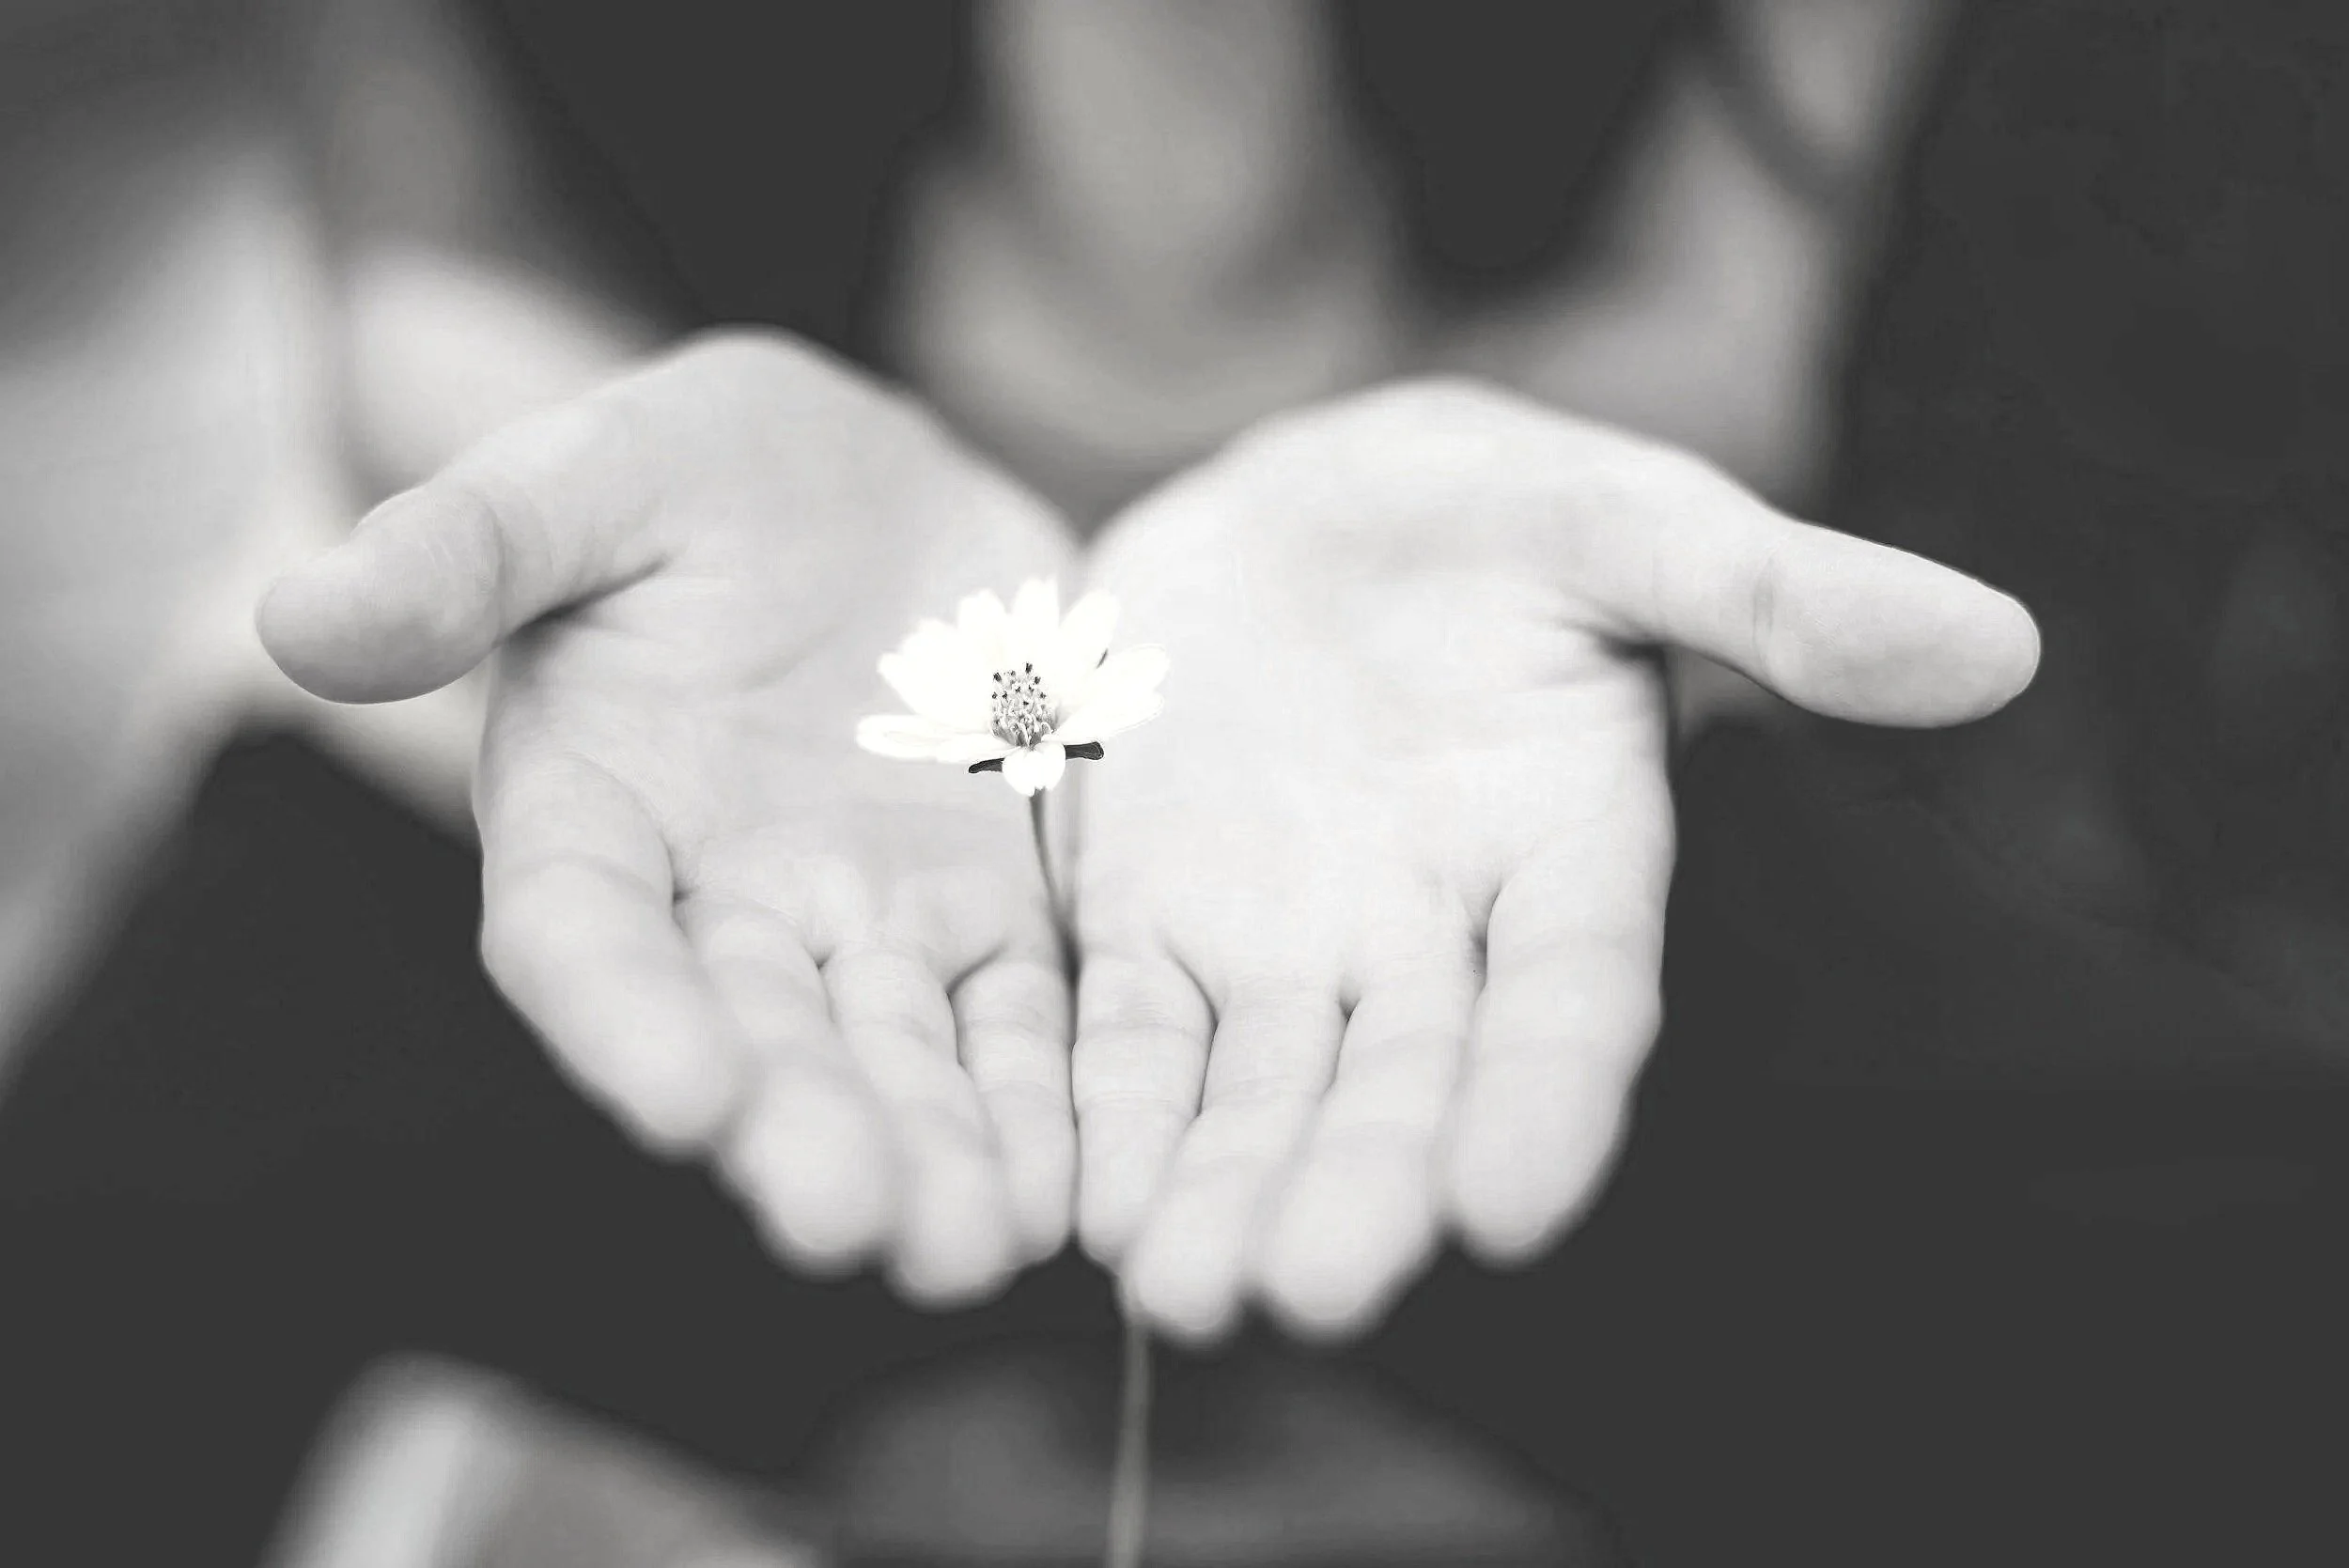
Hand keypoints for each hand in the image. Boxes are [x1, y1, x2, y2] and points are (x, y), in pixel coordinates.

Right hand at [260, 332, 1078, 1302]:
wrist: (870, 486)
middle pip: (753, 1036)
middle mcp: (720, 903)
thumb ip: (469, 546)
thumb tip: (299, 613)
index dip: (625, 1020)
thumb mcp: (592, 473)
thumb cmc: (699, 472)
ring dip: (935, 1154)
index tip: (685, 1100)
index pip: (583, 936)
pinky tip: (1079, 1184)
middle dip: (802, 1130)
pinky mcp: (991, 913)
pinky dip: (1046, 1101)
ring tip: (975, 1243)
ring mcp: (865, 921)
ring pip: (896, 1057)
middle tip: (856, 1223)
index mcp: (592, 810)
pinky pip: (1020, 1022)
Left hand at [1071, 379, 2039, 1340]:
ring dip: (1222, 1191)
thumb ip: (1777, 592)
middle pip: (1404, 1085)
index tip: (1507, 1206)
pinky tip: (1081, 1201)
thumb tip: (1997, 642)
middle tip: (1311, 1291)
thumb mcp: (1624, 522)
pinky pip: (1128, 1035)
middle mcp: (1432, 937)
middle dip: (1361, 1187)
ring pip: (1260, 1093)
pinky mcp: (1154, 925)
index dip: (1547, 1098)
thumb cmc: (1495, 518)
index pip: (1574, 1000)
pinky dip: (1109, 1114)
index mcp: (1569, 854)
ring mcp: (1287, 945)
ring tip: (1177, 1291)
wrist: (1303, 511)